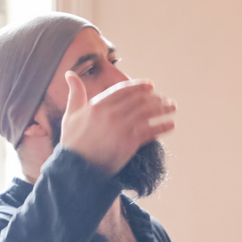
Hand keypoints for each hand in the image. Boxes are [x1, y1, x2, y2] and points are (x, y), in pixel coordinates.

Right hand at [61, 70, 175, 174]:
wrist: (77, 168)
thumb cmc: (73, 142)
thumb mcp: (71, 115)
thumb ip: (75, 94)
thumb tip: (69, 73)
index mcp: (98, 105)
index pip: (124, 89)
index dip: (139, 86)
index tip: (151, 85)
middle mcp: (111, 113)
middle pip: (139, 100)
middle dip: (156, 98)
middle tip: (166, 99)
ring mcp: (121, 128)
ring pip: (147, 112)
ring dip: (163, 108)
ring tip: (172, 108)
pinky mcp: (129, 143)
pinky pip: (150, 131)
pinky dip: (162, 127)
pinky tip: (171, 124)